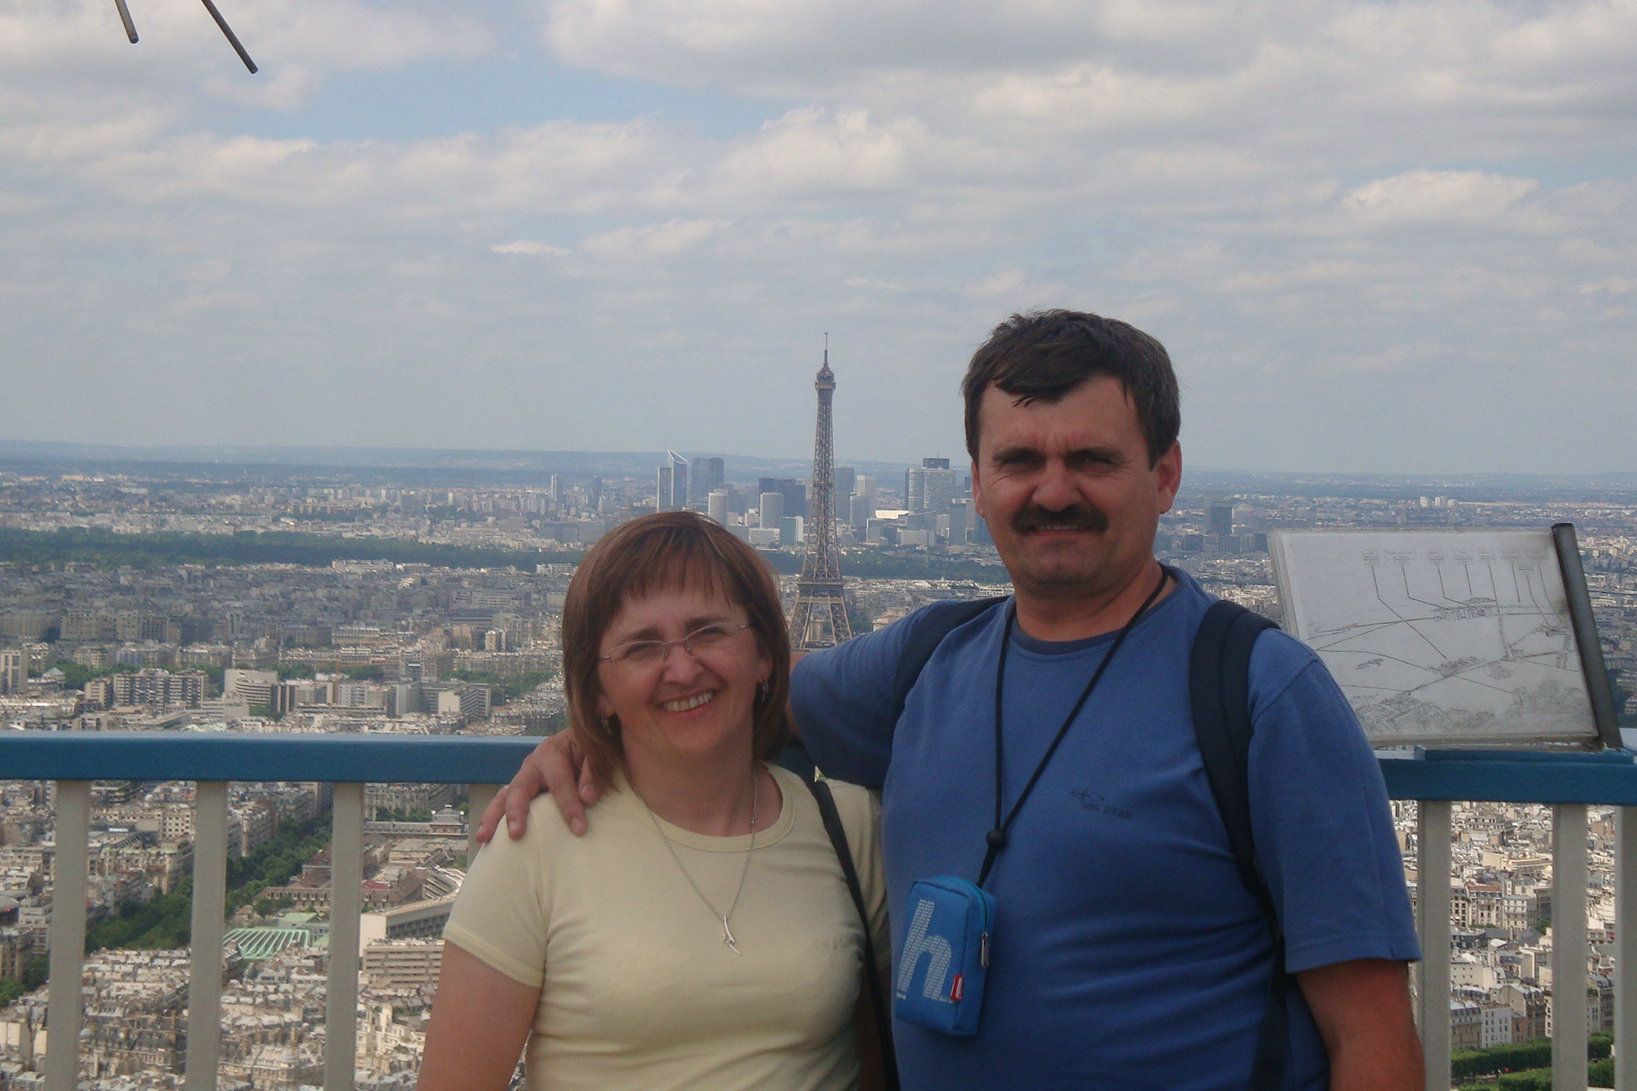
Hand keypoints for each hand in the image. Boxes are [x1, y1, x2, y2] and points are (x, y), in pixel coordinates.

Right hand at [475, 731, 601, 841]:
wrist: (582, 742)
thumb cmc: (590, 749)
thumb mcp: (596, 753)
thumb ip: (593, 771)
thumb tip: (587, 798)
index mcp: (552, 752)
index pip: (559, 781)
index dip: (569, 805)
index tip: (579, 829)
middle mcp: (532, 765)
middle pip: (519, 788)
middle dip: (516, 811)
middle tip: (515, 834)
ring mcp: (524, 778)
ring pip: (503, 797)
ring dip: (492, 817)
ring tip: (484, 838)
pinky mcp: (521, 790)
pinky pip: (504, 804)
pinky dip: (494, 820)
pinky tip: (485, 840)